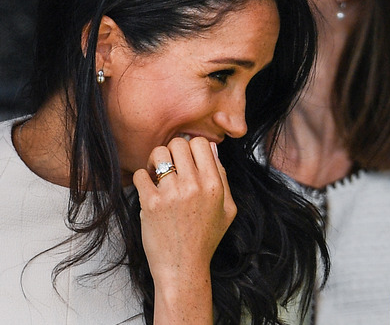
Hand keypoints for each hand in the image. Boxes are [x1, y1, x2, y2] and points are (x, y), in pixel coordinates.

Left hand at [133, 137, 236, 322]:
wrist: (183, 266)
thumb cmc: (205, 238)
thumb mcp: (228, 208)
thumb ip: (222, 177)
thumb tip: (212, 149)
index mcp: (214, 185)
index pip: (201, 143)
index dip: (192, 146)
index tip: (186, 158)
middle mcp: (195, 186)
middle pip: (179, 143)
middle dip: (172, 151)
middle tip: (170, 166)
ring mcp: (172, 194)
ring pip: (159, 153)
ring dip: (156, 160)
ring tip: (157, 174)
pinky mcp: (151, 203)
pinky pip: (141, 174)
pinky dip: (142, 178)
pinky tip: (148, 190)